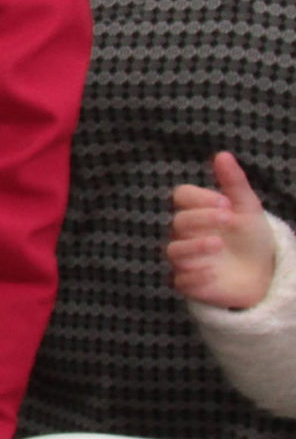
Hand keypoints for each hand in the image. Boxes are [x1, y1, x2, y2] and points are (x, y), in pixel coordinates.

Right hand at [169, 152, 276, 310]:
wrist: (264, 274)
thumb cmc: (251, 238)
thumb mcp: (248, 208)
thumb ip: (234, 182)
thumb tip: (222, 154)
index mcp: (197, 212)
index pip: (181, 196)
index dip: (200, 198)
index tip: (226, 203)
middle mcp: (186, 235)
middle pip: (178, 222)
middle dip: (202, 219)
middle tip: (229, 219)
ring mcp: (186, 259)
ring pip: (174, 250)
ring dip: (194, 247)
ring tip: (218, 245)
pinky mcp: (189, 284)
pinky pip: (180, 280)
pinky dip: (195, 275)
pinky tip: (213, 271)